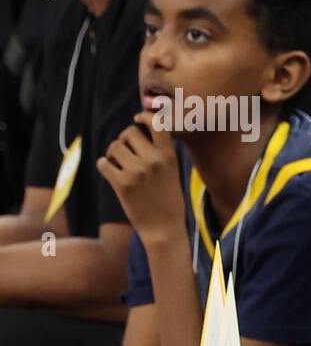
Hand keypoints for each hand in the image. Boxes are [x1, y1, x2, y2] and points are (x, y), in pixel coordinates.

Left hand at [96, 114, 184, 243]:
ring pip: (114, 147)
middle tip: (125, 151)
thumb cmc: (168, 200)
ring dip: (112, 154)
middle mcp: (153, 161)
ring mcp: (137, 172)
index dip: (144, 116)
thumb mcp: (172, 172)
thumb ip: (159, 153)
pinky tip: (111, 174)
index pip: (157, 123)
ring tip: (118, 165)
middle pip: (128, 132)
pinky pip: (103, 163)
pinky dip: (104, 166)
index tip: (137, 119)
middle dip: (123, 139)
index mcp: (168, 156)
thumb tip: (136, 133)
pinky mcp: (122, 184)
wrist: (165, 229)